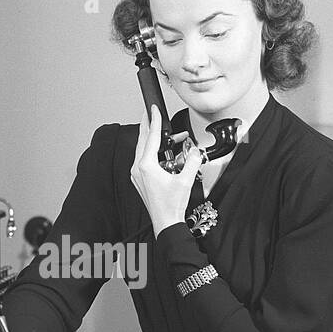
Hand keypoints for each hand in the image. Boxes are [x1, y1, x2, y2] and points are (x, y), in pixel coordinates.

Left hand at [131, 105, 203, 234]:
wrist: (166, 222)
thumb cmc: (171, 205)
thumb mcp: (186, 180)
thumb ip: (192, 161)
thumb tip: (195, 150)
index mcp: (146, 166)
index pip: (150, 137)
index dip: (154, 120)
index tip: (154, 109)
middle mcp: (138, 169)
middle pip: (142, 140)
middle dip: (148, 125)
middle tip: (150, 113)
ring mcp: (137, 175)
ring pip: (143, 150)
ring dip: (154, 140)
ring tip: (167, 135)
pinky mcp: (140, 180)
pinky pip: (145, 160)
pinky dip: (154, 152)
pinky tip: (164, 152)